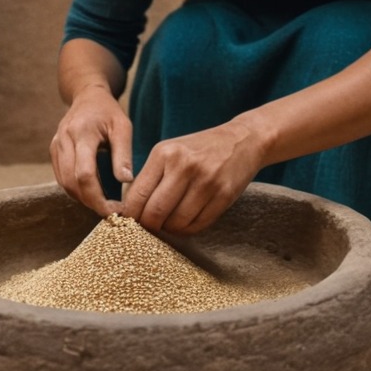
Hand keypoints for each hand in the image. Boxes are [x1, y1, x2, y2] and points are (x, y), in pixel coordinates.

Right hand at [49, 86, 133, 216]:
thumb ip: (123, 154)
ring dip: (83, 198)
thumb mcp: (123, 127)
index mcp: (82, 133)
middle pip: (71, 182)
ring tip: (104, 206)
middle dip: (91, 202)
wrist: (87, 96)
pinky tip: (93, 194)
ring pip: (64, 183)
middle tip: (112, 213)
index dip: (97, 197)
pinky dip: (76, 190)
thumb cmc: (109, 111)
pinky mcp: (53, 151)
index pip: (84, 174)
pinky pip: (61, 178)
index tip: (114, 210)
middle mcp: (63, 140)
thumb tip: (126, 182)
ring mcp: (55, 146)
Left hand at [121, 118, 264, 234]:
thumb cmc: (199, 150)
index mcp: (164, 153)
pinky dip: (188, 229)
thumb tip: (127, 209)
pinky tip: (187, 221)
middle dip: (149, 227)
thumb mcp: (170, 152)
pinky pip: (198, 225)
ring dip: (170, 229)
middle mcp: (184, 166)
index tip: (131, 222)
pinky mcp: (224, 194)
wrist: (242, 140)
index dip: (131, 216)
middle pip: (155, 213)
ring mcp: (206, 181)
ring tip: (171, 222)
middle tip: (151, 227)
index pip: (137, 196)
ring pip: (176, 223)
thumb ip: (149, 177)